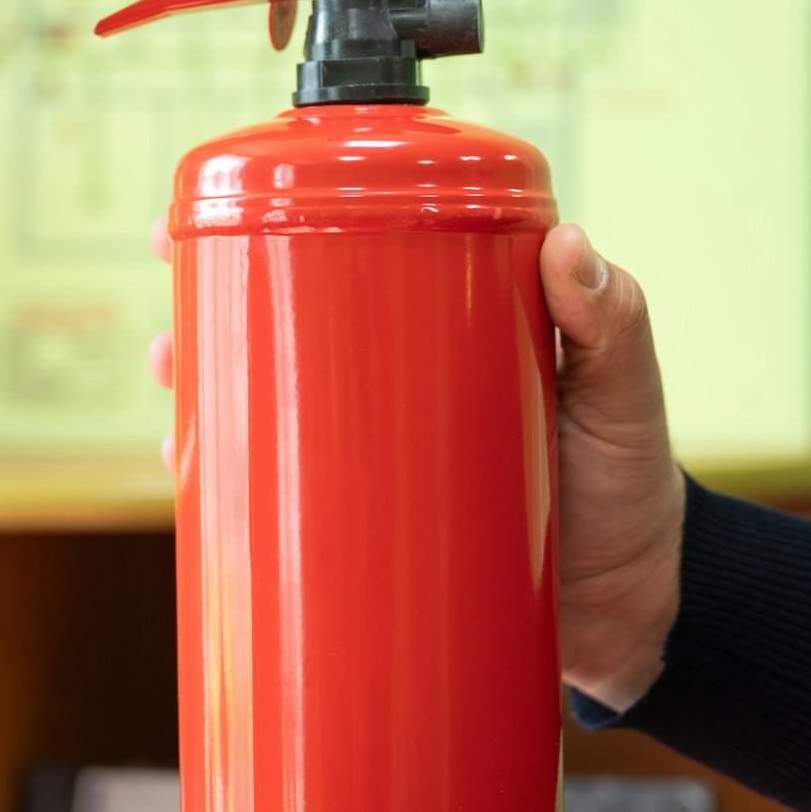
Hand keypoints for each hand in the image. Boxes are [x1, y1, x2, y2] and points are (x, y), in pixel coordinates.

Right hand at [148, 217, 683, 709]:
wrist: (637, 609)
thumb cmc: (632, 482)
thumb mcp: (626, 395)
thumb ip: (612, 322)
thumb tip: (568, 246)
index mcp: (455, 316)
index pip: (361, 243)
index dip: (285, 217)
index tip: (227, 203)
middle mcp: (403, 374)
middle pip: (292, 322)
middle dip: (218, 309)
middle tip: (175, 321)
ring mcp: (381, 450)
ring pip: (276, 404)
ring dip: (209, 391)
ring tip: (173, 391)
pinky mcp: (372, 523)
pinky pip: (288, 492)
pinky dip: (233, 481)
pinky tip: (190, 476)